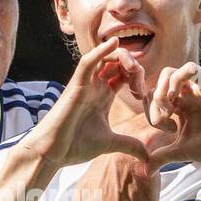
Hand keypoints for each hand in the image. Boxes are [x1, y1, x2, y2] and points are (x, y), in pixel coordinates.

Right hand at [21, 38, 148, 168]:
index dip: (138, 77)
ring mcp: (86, 84)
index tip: (143, 94)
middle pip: (118, 63)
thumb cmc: (75, 145)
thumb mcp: (110, 144)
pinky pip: (87, 62)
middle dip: (134, 67)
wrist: (52, 153)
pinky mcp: (75, 85)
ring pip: (105, 57)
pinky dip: (100, 51)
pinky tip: (114, 43)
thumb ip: (130, 145)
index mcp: (104, 96)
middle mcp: (95, 86)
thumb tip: (147, 156)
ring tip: (134, 68)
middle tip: (140, 85)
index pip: (124, 75)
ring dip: (123, 57)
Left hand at [147, 62, 200, 166]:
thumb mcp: (182, 152)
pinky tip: (178, 100)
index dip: (150, 111)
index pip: (152, 97)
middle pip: (156, 84)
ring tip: (170, 111)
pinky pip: (190, 67)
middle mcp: (187, 94)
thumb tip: (144, 171)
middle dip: (153, 103)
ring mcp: (197, 87)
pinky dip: (178, 80)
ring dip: (162, 91)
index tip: (165, 127)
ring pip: (168, 72)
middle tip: (166, 121)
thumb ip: (162, 157)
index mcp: (180, 106)